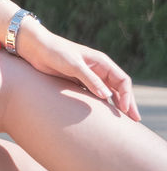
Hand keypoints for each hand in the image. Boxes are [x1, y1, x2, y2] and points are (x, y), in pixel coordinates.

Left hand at [19, 22, 140, 120]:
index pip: (122, 80)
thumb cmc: (55, 52)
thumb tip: (106, 95)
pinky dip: (100, 104)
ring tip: (123, 121)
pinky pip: (93, 95)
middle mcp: (98, 69)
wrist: (35, 48)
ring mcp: (88, 76)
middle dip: (128, 103)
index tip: (125, 109)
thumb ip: (89, 79)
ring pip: (108, 93)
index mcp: (101, 62)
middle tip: (136, 120)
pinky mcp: (77, 82)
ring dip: (115, 105)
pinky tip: (102, 116)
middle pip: (119, 89)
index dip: (127, 95)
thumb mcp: (73, 65)